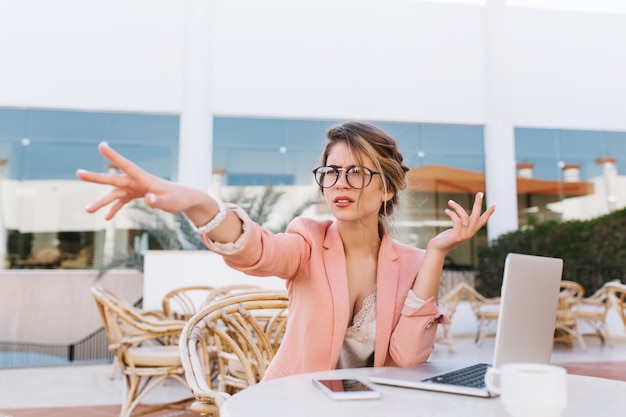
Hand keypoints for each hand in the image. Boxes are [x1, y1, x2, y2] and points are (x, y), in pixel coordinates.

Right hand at [76, 142, 201, 219]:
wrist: (185, 199)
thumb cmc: (179, 199)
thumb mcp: (170, 202)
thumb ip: (158, 201)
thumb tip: (148, 200)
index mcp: (145, 179)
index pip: (127, 165)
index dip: (113, 156)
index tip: (101, 145)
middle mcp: (138, 182)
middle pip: (114, 180)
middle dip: (96, 178)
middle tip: (78, 173)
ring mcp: (136, 188)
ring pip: (115, 193)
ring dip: (102, 202)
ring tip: (87, 210)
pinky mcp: (138, 194)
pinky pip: (122, 201)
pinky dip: (114, 208)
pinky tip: (106, 218)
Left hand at [426, 192, 494, 252]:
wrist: (437, 250)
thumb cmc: (444, 239)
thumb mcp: (455, 230)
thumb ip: (460, 224)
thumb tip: (461, 214)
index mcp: (470, 232)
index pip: (482, 222)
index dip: (488, 214)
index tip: (494, 205)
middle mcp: (469, 234)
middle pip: (476, 216)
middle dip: (478, 204)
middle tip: (480, 193)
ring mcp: (463, 236)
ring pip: (465, 217)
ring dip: (457, 207)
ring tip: (450, 202)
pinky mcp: (456, 236)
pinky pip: (457, 221)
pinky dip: (452, 214)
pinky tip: (447, 210)